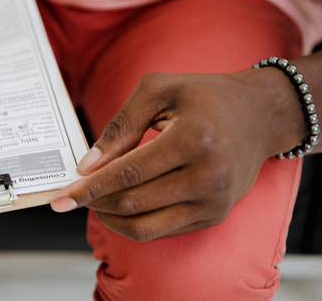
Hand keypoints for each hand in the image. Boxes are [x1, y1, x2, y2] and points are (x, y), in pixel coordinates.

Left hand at [50, 70, 304, 240]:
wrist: (261, 114)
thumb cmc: (205, 96)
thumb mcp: (158, 90)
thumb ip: (120, 125)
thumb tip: (87, 165)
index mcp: (193, 139)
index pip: (129, 173)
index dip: (90, 187)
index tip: (60, 197)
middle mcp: (208, 176)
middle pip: (133, 202)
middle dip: (94, 201)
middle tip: (72, 193)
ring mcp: (214, 202)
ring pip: (144, 226)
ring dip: (109, 217)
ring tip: (95, 198)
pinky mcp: (214, 216)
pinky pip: (161, 231)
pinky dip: (133, 222)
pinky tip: (120, 203)